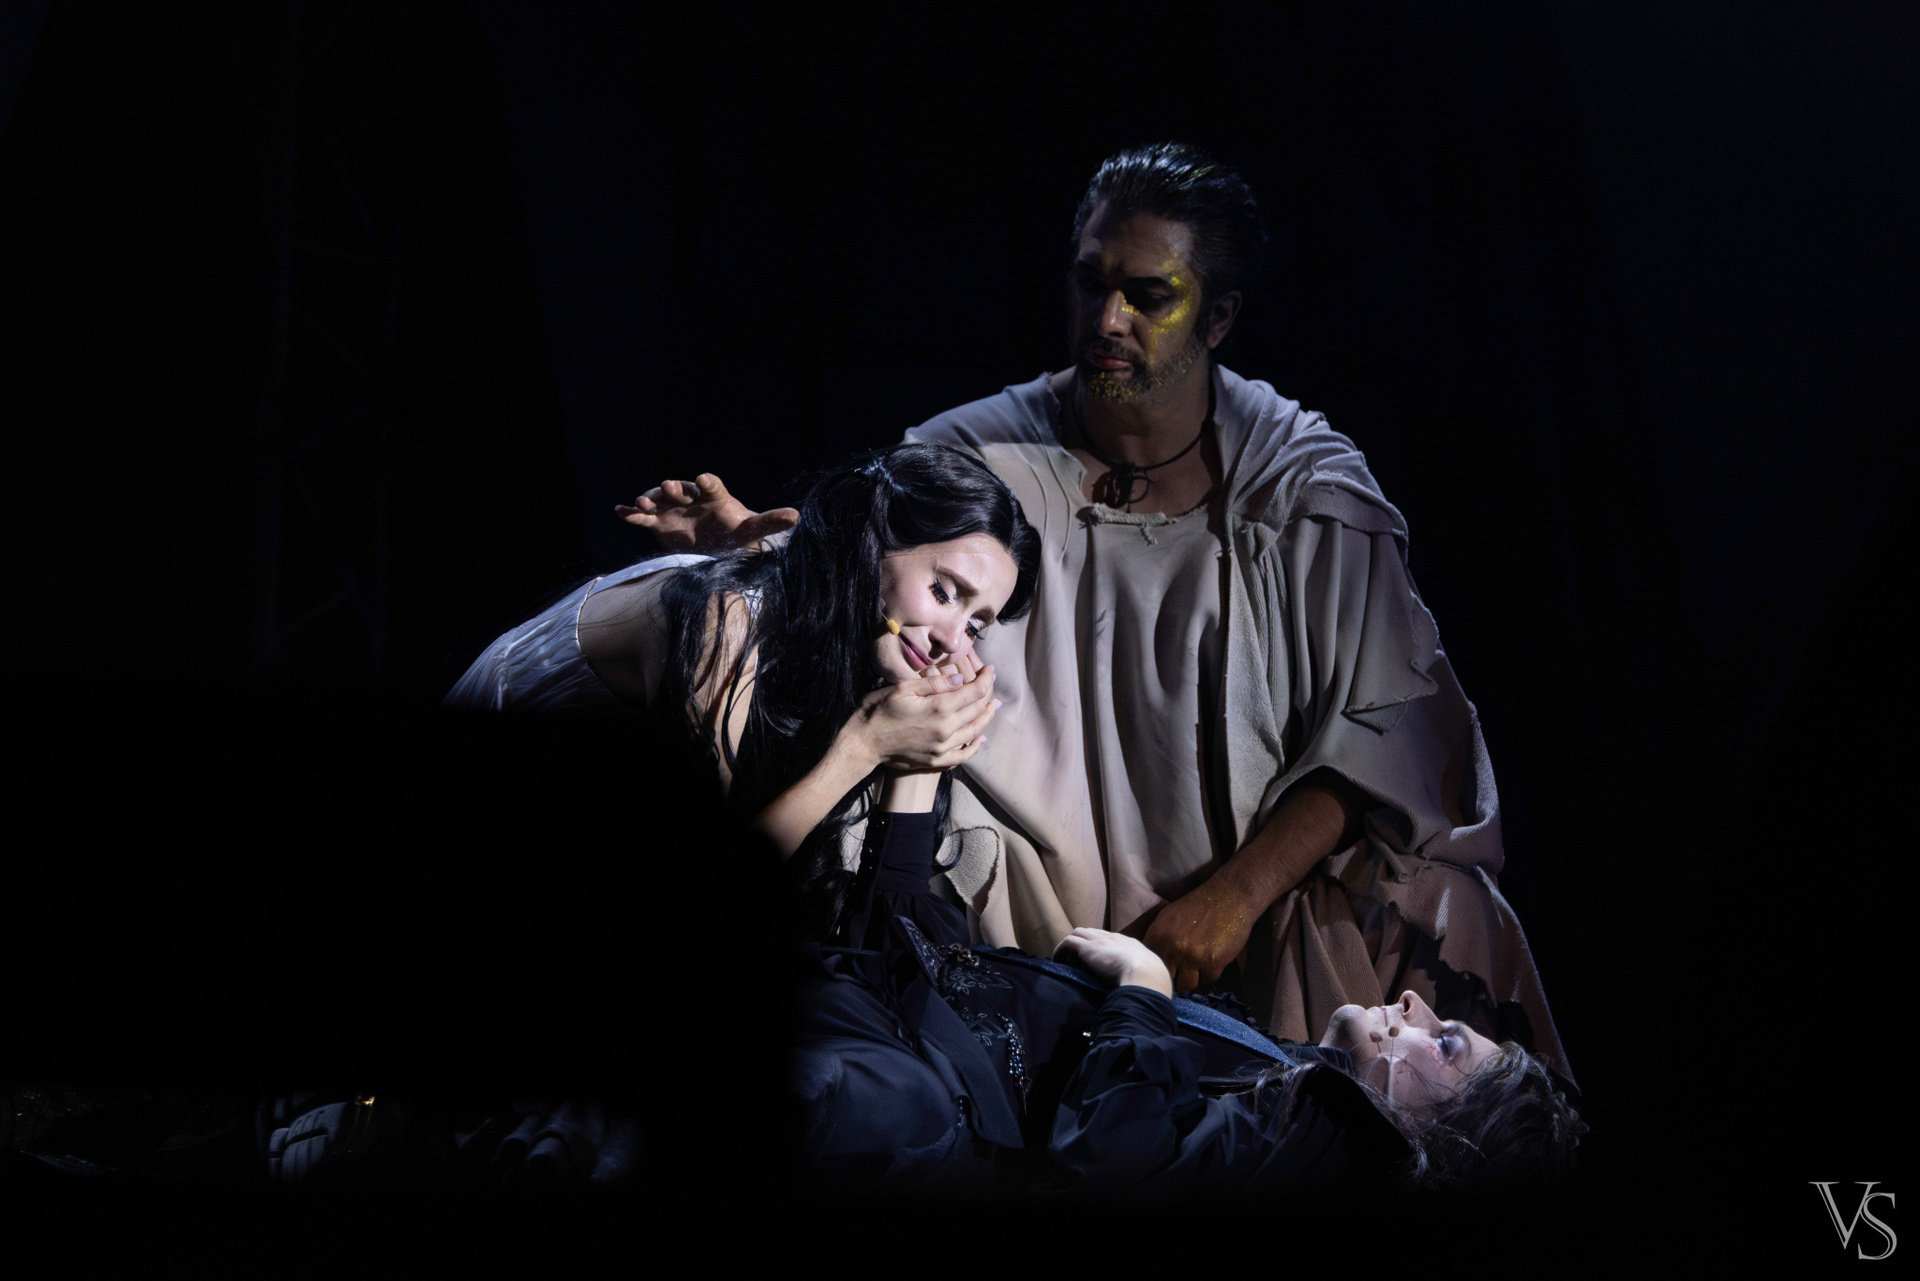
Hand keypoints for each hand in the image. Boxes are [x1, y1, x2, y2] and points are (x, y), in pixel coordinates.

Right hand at [615, 473, 798, 551]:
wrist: (712, 545)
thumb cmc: (734, 533)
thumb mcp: (751, 529)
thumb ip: (771, 521)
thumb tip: (798, 516)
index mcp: (714, 496)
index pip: (711, 485)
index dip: (707, 482)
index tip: (703, 479)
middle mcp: (691, 498)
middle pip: (681, 489)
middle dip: (674, 488)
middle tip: (669, 486)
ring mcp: (672, 509)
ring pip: (659, 500)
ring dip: (649, 499)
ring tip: (641, 501)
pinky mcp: (658, 523)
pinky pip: (642, 517)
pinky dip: (631, 514)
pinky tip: (619, 510)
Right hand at [838, 664, 998, 772]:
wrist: (864, 743)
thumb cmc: (878, 711)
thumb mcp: (903, 688)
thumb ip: (934, 683)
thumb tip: (960, 678)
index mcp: (939, 707)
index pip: (974, 692)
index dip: (986, 679)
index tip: (990, 670)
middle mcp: (946, 729)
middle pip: (978, 710)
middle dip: (988, 695)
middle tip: (990, 684)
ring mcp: (942, 748)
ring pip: (975, 732)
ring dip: (986, 718)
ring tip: (993, 706)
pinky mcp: (936, 761)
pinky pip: (963, 755)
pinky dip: (975, 746)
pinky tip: (980, 738)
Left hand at [1053, 927, 1172, 996]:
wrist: (1146, 976)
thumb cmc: (1152, 982)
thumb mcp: (1152, 977)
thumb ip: (1145, 979)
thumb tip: (1144, 988)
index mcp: (1132, 946)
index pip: (1113, 940)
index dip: (1103, 947)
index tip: (1098, 960)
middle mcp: (1116, 938)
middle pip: (1095, 932)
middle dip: (1086, 942)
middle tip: (1078, 958)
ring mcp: (1101, 941)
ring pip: (1080, 932)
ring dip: (1072, 944)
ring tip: (1066, 959)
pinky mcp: (1088, 947)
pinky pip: (1068, 942)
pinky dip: (1061, 949)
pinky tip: (1058, 960)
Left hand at [1142, 873, 1262, 991]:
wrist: (1229, 895)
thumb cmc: (1199, 905)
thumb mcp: (1168, 917)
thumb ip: (1158, 940)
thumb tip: (1150, 964)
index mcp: (1158, 936)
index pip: (1152, 967)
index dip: (1161, 970)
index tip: (1171, 967)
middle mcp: (1172, 948)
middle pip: (1168, 979)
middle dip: (1177, 976)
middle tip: (1186, 967)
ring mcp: (1192, 956)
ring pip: (1187, 985)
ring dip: (1195, 976)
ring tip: (1201, 962)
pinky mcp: (1213, 962)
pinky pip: (1208, 980)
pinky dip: (1212, 972)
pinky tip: (1215, 957)